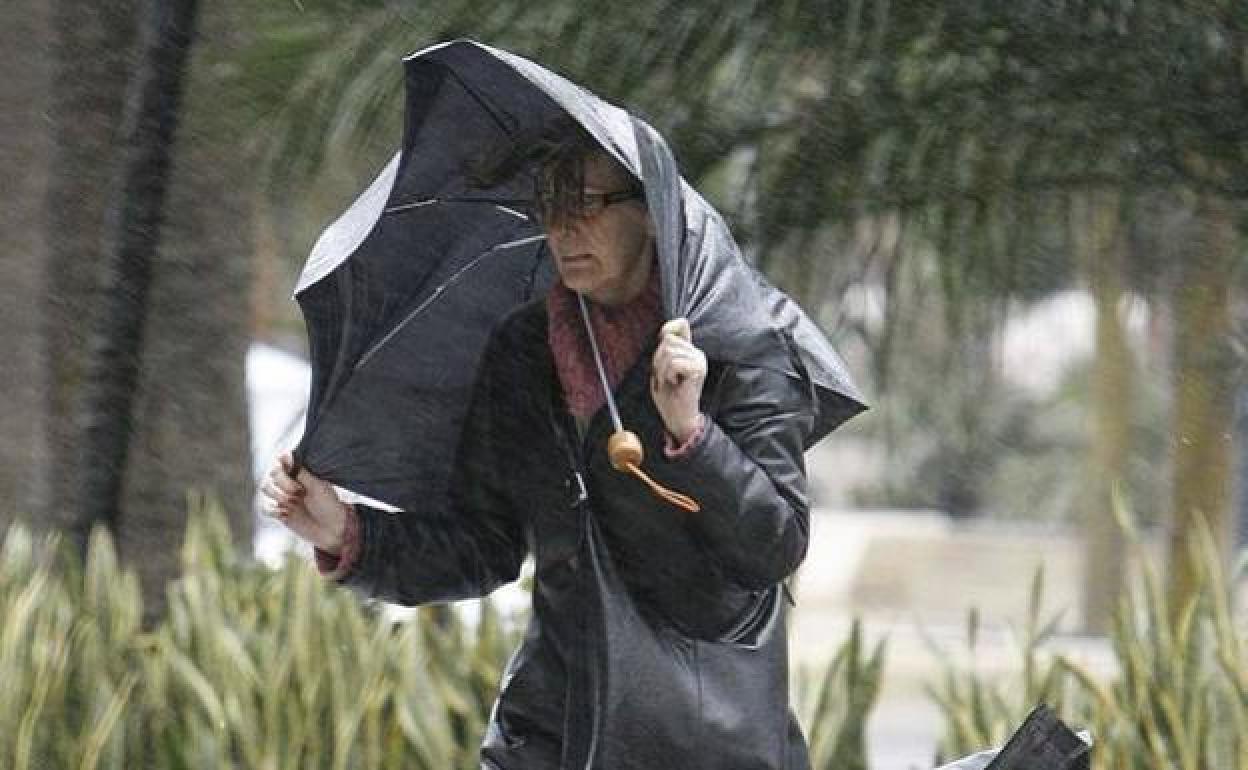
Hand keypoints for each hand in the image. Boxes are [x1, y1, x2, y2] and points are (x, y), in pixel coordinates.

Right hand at [260, 451, 350, 552]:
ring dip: (278, 494)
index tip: (288, 468)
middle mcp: (290, 483)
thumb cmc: (329, 504)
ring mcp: (284, 498)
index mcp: (301, 474)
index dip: (282, 464)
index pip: (282, 461)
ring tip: (293, 502)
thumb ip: (301, 472)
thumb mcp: (318, 486)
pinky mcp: (280, 513)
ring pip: (266, 488)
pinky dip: (272, 509)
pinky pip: (265, 507)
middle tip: (299, 491)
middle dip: (285, 482)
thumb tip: (286, 455)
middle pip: (273, 474)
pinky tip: (285, 512)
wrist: (333, 529)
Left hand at [650, 318, 706, 442]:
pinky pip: (674, 363)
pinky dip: (668, 375)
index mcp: (689, 351)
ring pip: (668, 351)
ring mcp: (699, 360)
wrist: (677, 417)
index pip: (680, 324)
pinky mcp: (697, 369)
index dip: (667, 330)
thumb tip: (671, 328)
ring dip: (662, 369)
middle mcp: (697, 353)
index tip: (662, 351)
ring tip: (669, 381)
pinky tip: (674, 383)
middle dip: (658, 359)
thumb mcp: (662, 367)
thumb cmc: (668, 395)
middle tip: (665, 376)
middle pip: (668, 340)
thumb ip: (667, 349)